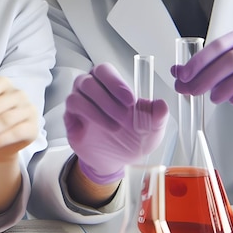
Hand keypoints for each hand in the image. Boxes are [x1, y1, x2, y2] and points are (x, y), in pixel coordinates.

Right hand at [64, 63, 168, 184]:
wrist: (115, 161)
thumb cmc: (131, 138)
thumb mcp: (151, 132)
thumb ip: (157, 118)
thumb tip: (162, 105)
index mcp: (109, 85)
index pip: (105, 71)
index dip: (116, 82)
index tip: (131, 100)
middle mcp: (90, 89)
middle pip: (89, 80)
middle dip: (108, 98)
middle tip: (124, 116)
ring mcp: (78, 102)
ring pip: (78, 94)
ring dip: (98, 110)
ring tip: (115, 128)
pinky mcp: (70, 118)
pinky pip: (71, 109)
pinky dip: (87, 118)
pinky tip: (100, 129)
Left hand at [171, 21, 232, 124]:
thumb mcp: (232, 70)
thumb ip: (207, 69)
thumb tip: (177, 73)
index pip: (219, 45)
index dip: (198, 61)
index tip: (183, 75)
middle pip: (231, 59)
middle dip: (207, 77)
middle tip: (193, 90)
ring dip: (225, 88)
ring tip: (214, 98)